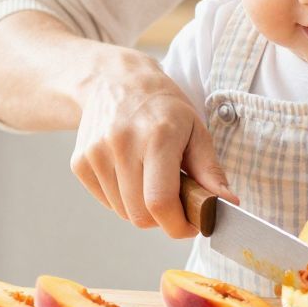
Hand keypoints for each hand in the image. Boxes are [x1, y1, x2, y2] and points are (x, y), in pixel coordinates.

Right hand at [69, 48, 233, 238]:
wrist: (115, 81)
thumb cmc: (162, 106)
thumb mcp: (196, 130)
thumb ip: (210, 171)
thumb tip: (227, 204)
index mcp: (157, 136)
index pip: (160, 202)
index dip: (178, 225)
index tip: (191, 224)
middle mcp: (122, 144)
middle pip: (140, 215)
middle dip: (163, 218)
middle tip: (175, 200)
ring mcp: (96, 154)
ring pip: (123, 213)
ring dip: (142, 208)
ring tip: (151, 180)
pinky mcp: (80, 163)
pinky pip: (106, 202)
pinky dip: (122, 199)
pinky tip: (131, 174)